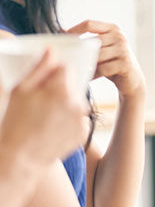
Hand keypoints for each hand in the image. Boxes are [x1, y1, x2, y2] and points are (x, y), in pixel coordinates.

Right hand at [0, 49, 86, 167]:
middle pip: (73, 85)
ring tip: (47, 117)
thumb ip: (39, 69)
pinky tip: (54, 127)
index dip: (53, 74)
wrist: (22, 156)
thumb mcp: (21, 91)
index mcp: (61, 89)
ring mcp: (82, 118)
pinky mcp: (84, 131)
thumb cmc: (16, 121)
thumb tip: (52, 50)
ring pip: (77, 101)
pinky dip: (70, 119)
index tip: (43, 84)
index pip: (65, 69)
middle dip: (60, 89)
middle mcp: (77, 102)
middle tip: (42, 103)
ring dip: (67, 104)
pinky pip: (80, 117)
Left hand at [67, 21, 144, 98]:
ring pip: (96, 56)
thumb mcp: (101, 48)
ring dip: (87, 64)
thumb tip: (61, 30)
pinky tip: (91, 77)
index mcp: (113, 29)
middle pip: (91, 42)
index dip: (74, 30)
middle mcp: (120, 37)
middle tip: (70, 59)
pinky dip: (94, 74)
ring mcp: (124, 50)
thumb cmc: (112, 63)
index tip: (64, 40)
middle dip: (80, 52)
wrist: (132, 80)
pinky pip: (103, 68)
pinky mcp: (125, 64)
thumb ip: (86, 39)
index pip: (89, 24)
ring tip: (82, 69)